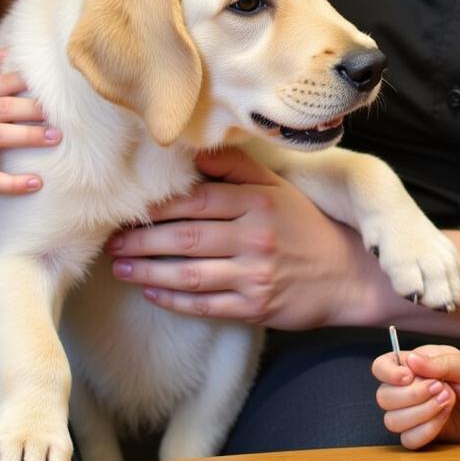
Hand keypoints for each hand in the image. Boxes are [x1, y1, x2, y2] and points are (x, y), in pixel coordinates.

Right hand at [0, 49, 59, 197]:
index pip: (2, 83)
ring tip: (56, 138)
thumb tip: (8, 48)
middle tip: (65, 113)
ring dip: (30, 137)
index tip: (57, 83)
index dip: (29, 81)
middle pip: (4, 107)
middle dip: (35, 109)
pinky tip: (36, 183)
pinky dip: (13, 183)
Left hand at [106, 147, 381, 325]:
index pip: (198, 200)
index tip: (130, 207)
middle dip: (143, 239)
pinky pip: (205, 305)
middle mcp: (255, 237)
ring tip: (119, 265)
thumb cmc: (307, 227)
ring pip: (189, 273)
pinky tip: (150, 290)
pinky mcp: (255, 307)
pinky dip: (173, 299)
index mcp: (258, 203)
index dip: (160, 206)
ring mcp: (255, 275)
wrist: (348, 275)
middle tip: (111, 239)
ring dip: (148, 270)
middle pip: (186, 238)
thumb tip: (198, 153)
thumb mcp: (279, 189)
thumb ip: (239, 170)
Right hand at [372, 344, 459, 448]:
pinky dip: (425, 431)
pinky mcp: (423, 434)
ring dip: (421, 414)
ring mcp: (415, 413)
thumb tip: (411, 360)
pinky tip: (445, 420)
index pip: (382, 366)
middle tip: (443, 389)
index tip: (408, 377)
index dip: (388, 373)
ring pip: (392, 420)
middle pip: (384, 396)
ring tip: (448, 403)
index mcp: (416, 365)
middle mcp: (410, 388)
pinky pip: (408, 439)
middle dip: (413, 396)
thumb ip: (440, 362)